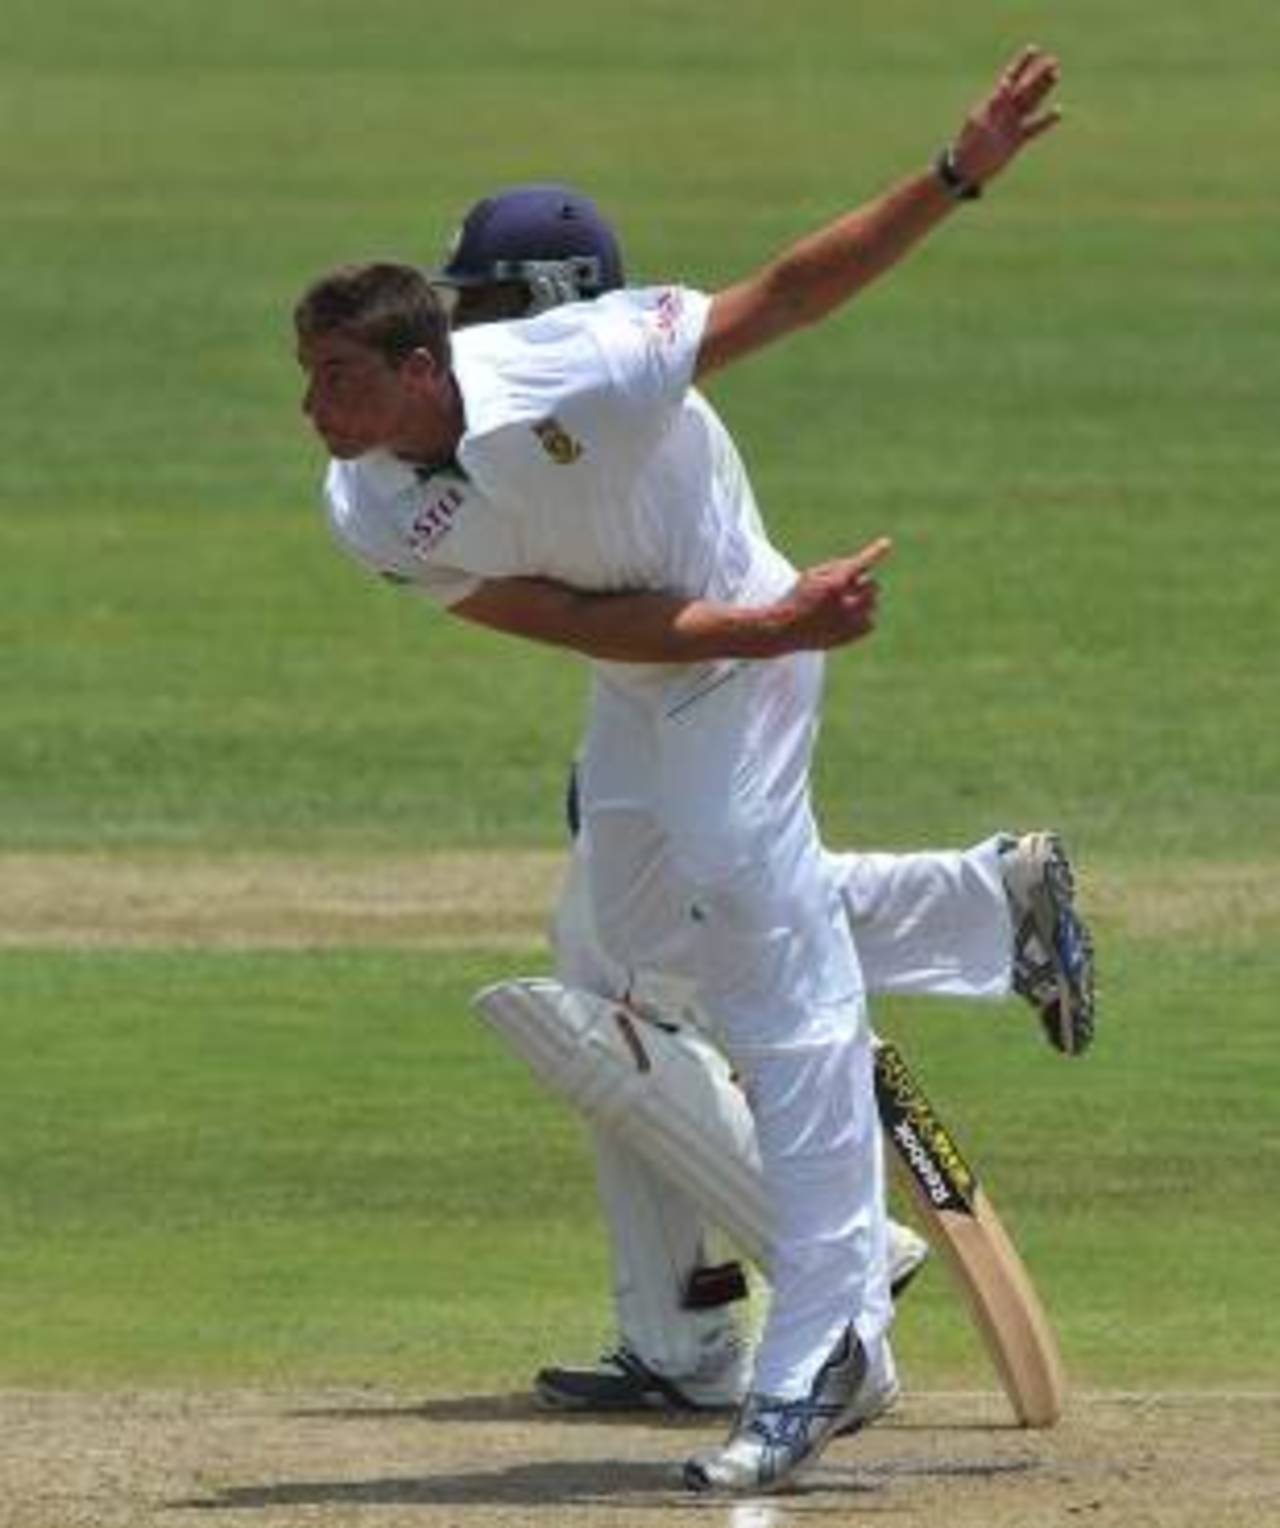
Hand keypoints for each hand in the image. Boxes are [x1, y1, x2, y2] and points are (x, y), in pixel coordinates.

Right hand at [768, 536, 892, 652]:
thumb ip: (837, 567)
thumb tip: (862, 564)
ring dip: (863, 600)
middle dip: (864, 582)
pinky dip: (863, 618)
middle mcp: (844, 604)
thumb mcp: (812, 575)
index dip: (874, 552)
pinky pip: (870, 622)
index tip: (887, 543)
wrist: (785, 630)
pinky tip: (847, 619)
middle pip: (872, 584)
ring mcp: (850, 622)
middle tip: (849, 587)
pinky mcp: (852, 636)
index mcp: (833, 585)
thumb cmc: (799, 598)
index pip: (859, 565)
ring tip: (845, 605)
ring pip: (873, 604)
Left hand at [952, 46, 1061, 188]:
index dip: (1021, 64)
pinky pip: (1035, 128)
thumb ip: (995, 103)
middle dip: (1038, 74)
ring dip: (1044, 90)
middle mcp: (1005, 110)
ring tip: (1056, 75)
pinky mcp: (1018, 140)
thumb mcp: (980, 120)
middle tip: (1053, 61)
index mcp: (994, 102)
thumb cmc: (967, 143)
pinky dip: (1046, 120)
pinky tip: (1059, 110)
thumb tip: (1005, 85)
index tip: (1033, 49)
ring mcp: (1012, 124)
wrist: (966, 168)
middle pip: (1025, 87)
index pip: (1011, 77)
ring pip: (1032, 103)